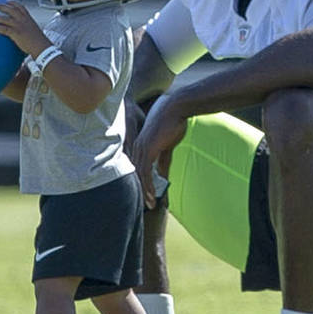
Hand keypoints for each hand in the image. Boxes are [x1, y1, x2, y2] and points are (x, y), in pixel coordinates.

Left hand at [0, 0, 49, 56]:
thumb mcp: (34, 32)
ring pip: (4, 18)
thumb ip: (28, 29)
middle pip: (11, 10)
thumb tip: (23, 33)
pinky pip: (4, 29)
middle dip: (1, 6)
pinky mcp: (16, 33)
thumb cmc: (40, 42)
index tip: (7, 1)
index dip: (13, 3)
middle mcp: (24, 20)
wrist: (43, 47)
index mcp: (29, 19)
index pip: (21, 7)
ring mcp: (20, 26)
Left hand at [131, 94, 187, 208]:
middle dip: (141, 191)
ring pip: (139, 176)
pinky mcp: (147, 149)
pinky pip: (145, 172)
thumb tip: (163, 174)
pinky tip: (152, 196)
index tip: (146, 196)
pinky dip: (149, 185)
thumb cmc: (173, 121)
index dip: (141, 184)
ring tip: (150, 205)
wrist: (176, 107)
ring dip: (145, 192)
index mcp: (140, 146)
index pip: (138, 169)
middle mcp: (137, 148)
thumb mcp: (168, 145)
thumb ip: (164, 160)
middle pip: (136, 175)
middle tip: (146, 205)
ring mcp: (141, 148)